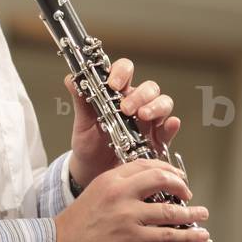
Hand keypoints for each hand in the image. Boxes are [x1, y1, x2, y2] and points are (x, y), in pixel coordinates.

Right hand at [52, 158, 208, 241]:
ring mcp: (128, 214)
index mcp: (110, 178)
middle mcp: (121, 192)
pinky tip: (198, 235)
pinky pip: (168, 235)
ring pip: (169, 209)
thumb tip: (144, 192)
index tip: (174, 176)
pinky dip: (188, 235)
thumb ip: (118, 188)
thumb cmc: (75, 225)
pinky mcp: (132, 237)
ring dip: (190, 212)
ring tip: (201, 213)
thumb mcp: (95, 194)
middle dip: (180, 185)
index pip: (145, 165)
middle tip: (187, 192)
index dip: (166, 169)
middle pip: (161, 179)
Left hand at [65, 58, 180, 189]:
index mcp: (118, 94)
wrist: (94, 170)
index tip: (113, 84)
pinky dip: (171, 125)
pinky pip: (169, 128)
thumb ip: (80, 100)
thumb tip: (70, 79)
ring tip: (142, 116)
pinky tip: (170, 124)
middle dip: (139, 95)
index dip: (122, 73)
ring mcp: (150, 120)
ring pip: (163, 102)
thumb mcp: (83, 122)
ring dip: (155, 106)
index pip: (125, 71)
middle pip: (149, 87)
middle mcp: (137, 103)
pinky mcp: (158, 138)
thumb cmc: (89, 143)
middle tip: (126, 109)